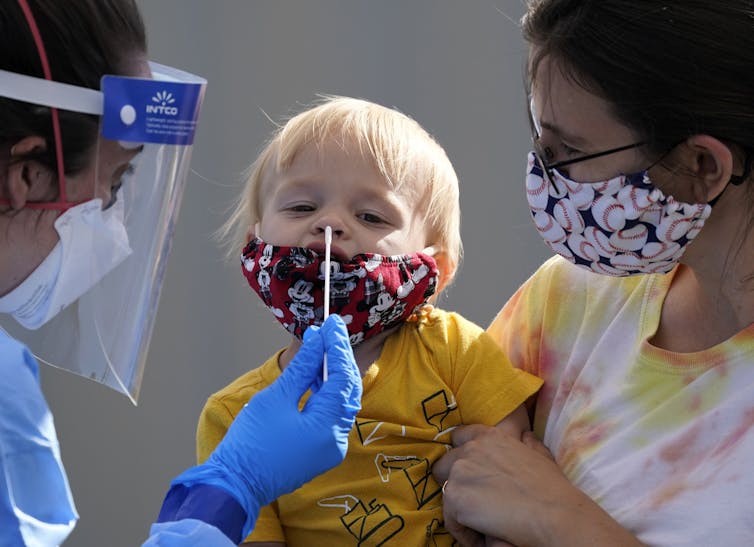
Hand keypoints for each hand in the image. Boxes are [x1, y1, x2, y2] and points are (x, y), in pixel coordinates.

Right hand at [172, 315, 361, 531]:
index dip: (337, 347)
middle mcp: (336, 440)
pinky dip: (324, 393)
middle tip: (330, 329)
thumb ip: (301, 368)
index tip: (331, 323)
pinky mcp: (320, 450)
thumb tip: (317, 340)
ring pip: (340, 401)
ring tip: (318, 345)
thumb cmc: (250, 443)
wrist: (234, 485)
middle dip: (338, 357)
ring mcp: (330, 448)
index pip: (342, 378)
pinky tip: (314, 372)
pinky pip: (330, 415)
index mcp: (327, 428)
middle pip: (347, 389)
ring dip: (331, 373)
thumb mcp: (275, 398)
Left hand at [433, 426, 578, 546]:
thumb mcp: (539, 454)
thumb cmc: (552, 489)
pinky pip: (449, 518)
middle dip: (455, 481)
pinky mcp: (454, 496)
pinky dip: (464, 531)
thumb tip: (524, 435)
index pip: (459, 437)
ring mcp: (459, 471)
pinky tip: (484, 535)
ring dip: (459, 506)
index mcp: (490, 436)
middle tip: (476, 502)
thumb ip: (526, 442)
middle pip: (445, 464)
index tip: (470, 474)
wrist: (554, 514)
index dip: (461, 455)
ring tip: (481, 522)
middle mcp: (470, 449)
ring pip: (445, 490)